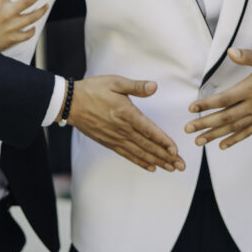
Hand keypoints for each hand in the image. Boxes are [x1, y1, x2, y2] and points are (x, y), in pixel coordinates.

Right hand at [70, 76, 184, 171]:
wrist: (70, 103)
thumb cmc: (93, 89)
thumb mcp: (115, 82)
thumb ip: (136, 86)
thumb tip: (154, 86)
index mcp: (126, 113)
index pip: (149, 130)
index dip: (163, 141)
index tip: (175, 150)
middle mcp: (122, 129)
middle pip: (148, 145)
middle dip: (166, 156)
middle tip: (180, 165)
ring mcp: (115, 138)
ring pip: (140, 153)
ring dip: (157, 161)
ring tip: (171, 168)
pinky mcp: (109, 142)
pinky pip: (127, 154)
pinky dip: (140, 162)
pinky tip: (151, 167)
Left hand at [184, 47, 251, 148]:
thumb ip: (248, 55)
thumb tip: (231, 52)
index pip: (224, 99)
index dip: (206, 104)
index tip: (191, 108)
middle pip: (226, 117)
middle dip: (205, 124)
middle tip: (188, 130)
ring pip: (235, 127)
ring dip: (216, 135)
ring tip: (200, 141)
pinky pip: (249, 131)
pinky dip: (235, 139)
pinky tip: (223, 145)